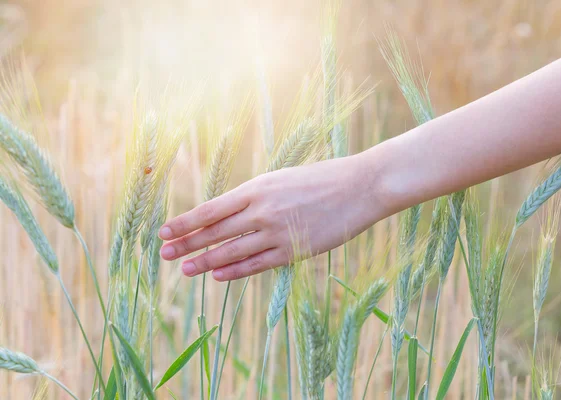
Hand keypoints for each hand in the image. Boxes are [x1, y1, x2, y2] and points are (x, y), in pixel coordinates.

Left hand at [159, 154, 385, 280]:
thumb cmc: (320, 178)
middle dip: (186, 243)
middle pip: (215, 232)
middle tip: (164, 255)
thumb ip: (254, 196)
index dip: (184, 223)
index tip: (164, 232)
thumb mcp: (281, 179)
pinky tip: (218, 276)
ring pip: (231, 251)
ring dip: (205, 261)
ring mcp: (277, 232)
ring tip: (185, 269)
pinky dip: (235, 271)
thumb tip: (227, 214)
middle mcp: (261, 210)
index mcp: (257, 188)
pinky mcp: (294, 250)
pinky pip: (257, 264)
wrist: (359, 186)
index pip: (210, 210)